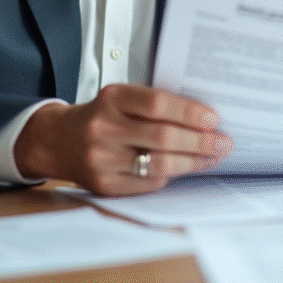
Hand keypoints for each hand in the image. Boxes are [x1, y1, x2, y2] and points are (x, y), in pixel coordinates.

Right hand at [13, 84, 231, 195]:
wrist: (58, 139)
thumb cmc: (102, 115)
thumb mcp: (122, 98)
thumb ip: (154, 105)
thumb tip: (204, 119)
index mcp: (111, 98)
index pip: (157, 104)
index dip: (189, 113)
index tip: (213, 119)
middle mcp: (103, 128)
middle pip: (163, 137)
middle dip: (200, 142)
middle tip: (223, 143)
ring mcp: (101, 159)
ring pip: (159, 164)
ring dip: (193, 162)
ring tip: (212, 157)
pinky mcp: (104, 184)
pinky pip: (148, 182)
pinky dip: (171, 175)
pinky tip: (185, 168)